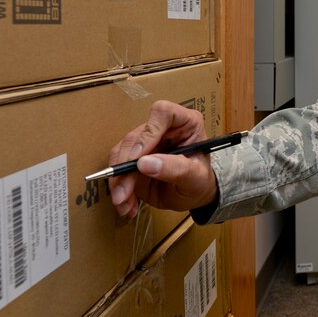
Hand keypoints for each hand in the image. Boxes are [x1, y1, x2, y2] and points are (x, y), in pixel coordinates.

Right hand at [109, 100, 218, 217]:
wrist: (193, 195)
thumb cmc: (200, 181)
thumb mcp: (195, 178)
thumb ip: (175, 169)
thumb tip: (144, 163)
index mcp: (186, 123)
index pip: (163, 112)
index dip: (149, 131)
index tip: (140, 157)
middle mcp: (163, 128)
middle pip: (136, 137)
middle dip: (126, 167)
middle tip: (124, 193)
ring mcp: (147, 142)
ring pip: (121, 152)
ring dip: (118, 180)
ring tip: (124, 203)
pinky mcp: (134, 157)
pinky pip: (117, 167)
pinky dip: (118, 187)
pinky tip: (126, 204)